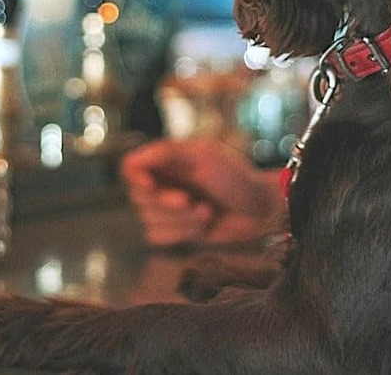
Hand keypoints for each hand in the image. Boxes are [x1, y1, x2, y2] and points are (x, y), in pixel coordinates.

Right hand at [120, 137, 283, 246]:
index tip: (151, 186)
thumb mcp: (204, 155)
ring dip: (180, 220)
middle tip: (190, 200)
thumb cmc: (236, 176)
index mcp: (166, 160)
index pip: (129, 167)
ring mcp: (167, 210)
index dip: (136, 178)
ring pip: (148, 220)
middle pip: (136, 197)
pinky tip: (204, 224)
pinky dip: (181, 233)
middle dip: (165, 203)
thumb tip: (132, 160)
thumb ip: (166, 153)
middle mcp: (161, 183)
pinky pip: (158, 238)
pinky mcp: (176, 231)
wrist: (260, 209)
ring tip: (206, 211)